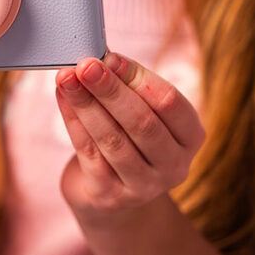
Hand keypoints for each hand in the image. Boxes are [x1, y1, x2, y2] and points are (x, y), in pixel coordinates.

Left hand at [54, 52, 204, 221]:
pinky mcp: (109, 196)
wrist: (111, 193)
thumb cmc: (129, 139)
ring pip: (113, 139)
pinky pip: (89, 153)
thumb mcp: (140, 112)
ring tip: (66, 78)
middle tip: (85, 65)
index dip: (138, 78)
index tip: (110, 57)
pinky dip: (73, 121)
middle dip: (110, 90)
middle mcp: (174, 165)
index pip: (169, 102)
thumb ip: (128, 86)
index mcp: (190, 136)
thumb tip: (102, 58)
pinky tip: (63, 99)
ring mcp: (143, 186)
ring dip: (86, 104)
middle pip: (141, 123)